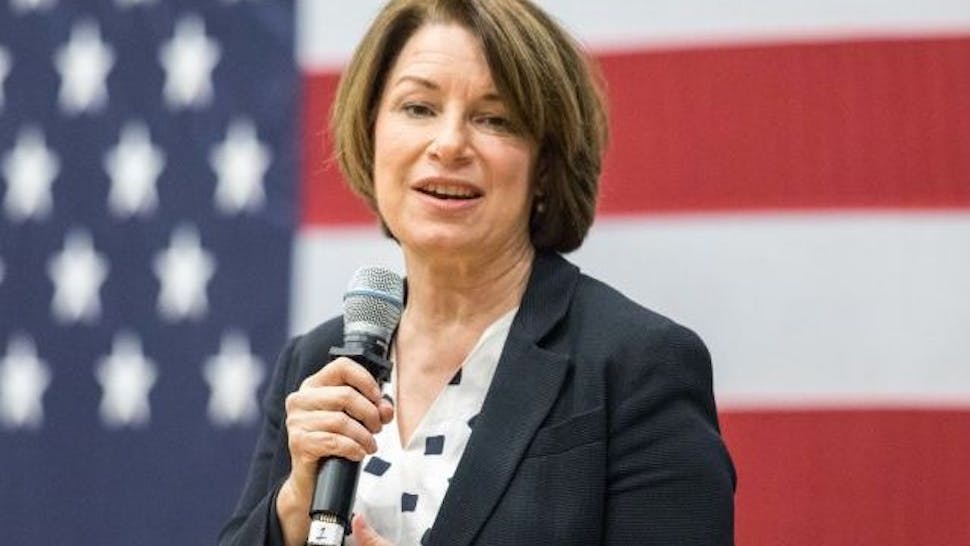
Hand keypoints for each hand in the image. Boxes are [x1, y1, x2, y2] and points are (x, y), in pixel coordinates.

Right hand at [275, 357, 393, 545]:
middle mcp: (301, 399)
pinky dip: (353, 448)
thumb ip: (374, 410)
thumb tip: (386, 409)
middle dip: (369, 414)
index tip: (377, 399)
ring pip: (341, 420)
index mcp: (314, 386)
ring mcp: (296, 421)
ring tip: (370, 445)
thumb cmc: (333, 444)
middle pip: (345, 395)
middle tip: (377, 428)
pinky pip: (333, 441)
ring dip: (364, 435)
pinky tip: (358, 453)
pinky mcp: (298, 442)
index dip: (366, 380)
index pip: (342, 366)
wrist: (311, 480)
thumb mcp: (356, 421)